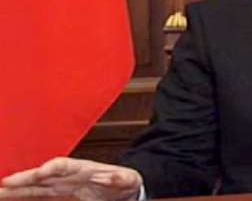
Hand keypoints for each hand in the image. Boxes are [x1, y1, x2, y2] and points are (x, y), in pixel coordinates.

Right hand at [0, 157, 141, 200]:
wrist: (123, 188)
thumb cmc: (124, 181)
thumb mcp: (127, 179)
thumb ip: (120, 177)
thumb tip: (115, 176)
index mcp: (84, 168)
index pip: (64, 165)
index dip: (52, 168)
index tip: (42, 172)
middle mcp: (67, 176)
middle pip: (42, 176)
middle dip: (23, 179)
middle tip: (3, 184)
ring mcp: (60, 186)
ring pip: (34, 188)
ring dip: (15, 190)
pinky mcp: (58, 196)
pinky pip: (37, 197)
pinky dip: (22, 197)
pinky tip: (7, 197)